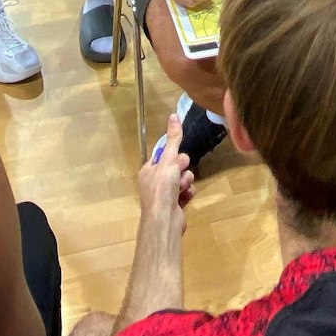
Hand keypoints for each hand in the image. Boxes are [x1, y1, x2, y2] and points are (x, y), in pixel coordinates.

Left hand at [138, 112, 195, 231]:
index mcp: (148, 171)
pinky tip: (187, 196)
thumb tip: (174, 115)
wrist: (164, 220)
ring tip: (183, 188)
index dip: (174, 155)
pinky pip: (185, 193)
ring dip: (186, 181)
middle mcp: (153, 182)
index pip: (163, 156)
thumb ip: (173, 139)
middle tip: (180, 173)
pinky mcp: (173, 206)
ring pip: (182, 180)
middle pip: (175, 167)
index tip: (179, 158)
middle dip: (182, 169)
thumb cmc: (162, 188)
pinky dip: (188, 193)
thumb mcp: (168, 160)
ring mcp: (163, 196)